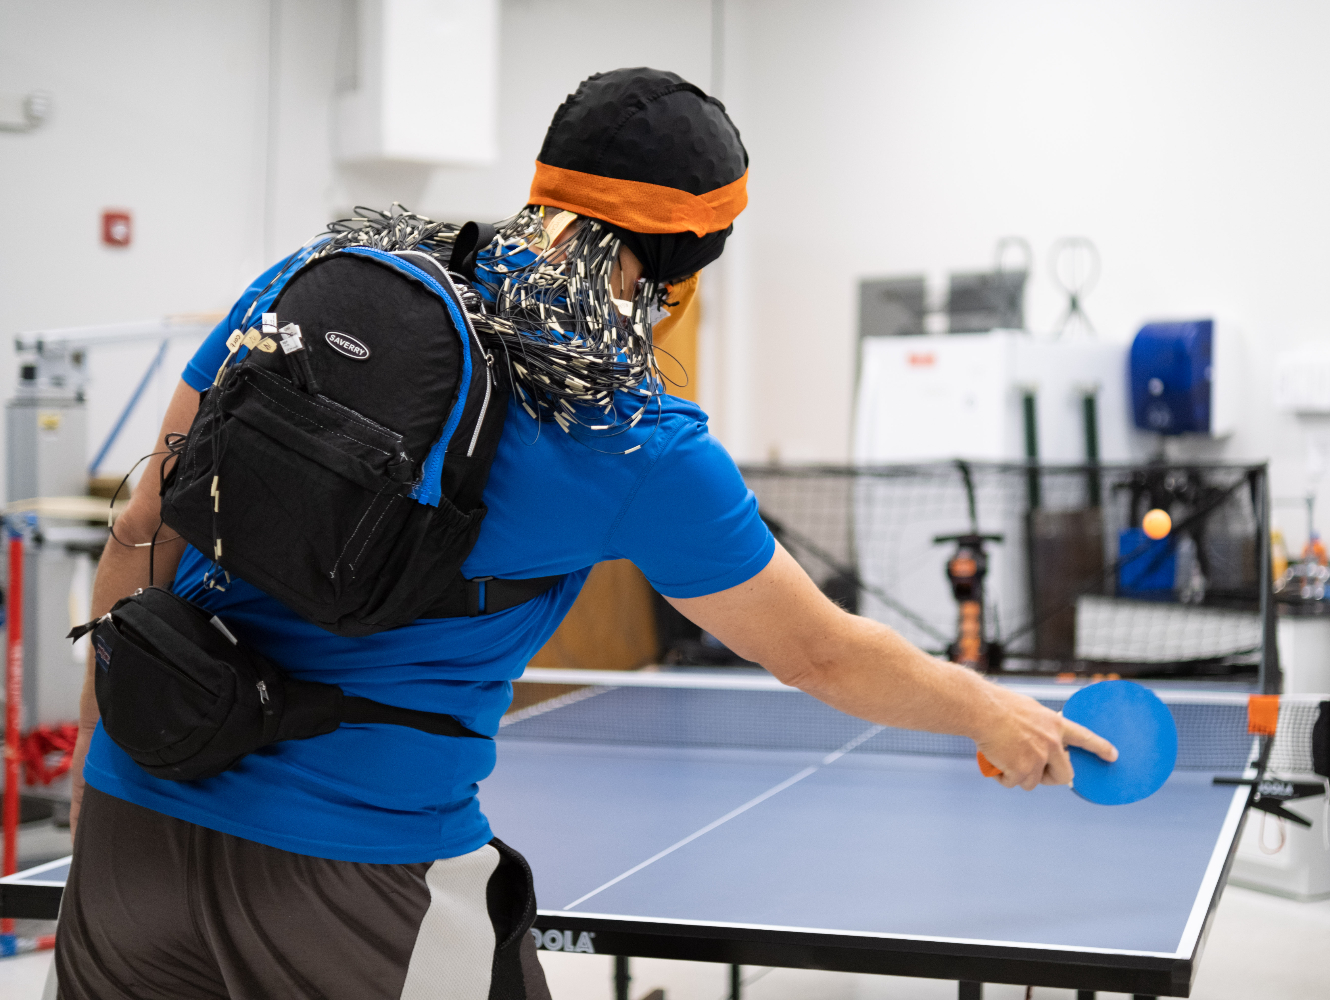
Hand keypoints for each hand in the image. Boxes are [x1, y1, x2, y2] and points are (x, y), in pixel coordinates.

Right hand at [973, 686, 1116, 790]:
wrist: (981, 709)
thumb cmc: (998, 705)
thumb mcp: (1029, 710)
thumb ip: (1041, 726)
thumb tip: (1042, 739)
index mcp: (1055, 724)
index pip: (1084, 738)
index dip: (1100, 748)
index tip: (1113, 756)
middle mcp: (1052, 743)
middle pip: (1063, 775)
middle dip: (1050, 778)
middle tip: (1032, 771)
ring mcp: (1038, 757)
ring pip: (1032, 781)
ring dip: (1017, 776)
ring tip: (1002, 759)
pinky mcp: (1021, 769)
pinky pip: (1013, 782)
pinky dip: (1002, 777)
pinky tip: (994, 763)